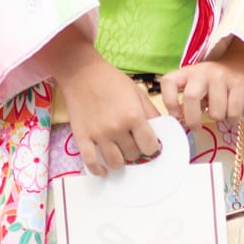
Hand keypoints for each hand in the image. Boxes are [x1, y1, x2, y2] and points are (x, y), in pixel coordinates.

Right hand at [38, 23, 162, 177]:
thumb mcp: (137, 92)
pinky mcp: (82, 137)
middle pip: (133, 155)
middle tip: (132, 143)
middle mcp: (117, 128)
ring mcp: (98, 135)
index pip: (150, 146)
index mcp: (133, 115)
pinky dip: (98, 170)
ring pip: (115, 162)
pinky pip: (91, 163)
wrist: (82, 73)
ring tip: (120, 152)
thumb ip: (150, 113)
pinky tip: (104, 170)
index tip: (149, 144)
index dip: (152, 146)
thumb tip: (161, 133)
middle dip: (135, 151)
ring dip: (121, 161)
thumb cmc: (111, 81)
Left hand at [158, 37, 243, 131]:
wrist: (242, 65)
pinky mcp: (240, 84)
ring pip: (216, 111)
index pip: (169, 82)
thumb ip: (186, 100)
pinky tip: (231, 113)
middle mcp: (203, 72)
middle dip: (192, 119)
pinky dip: (232, 119)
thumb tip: (180, 121)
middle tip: (196, 127)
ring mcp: (222, 77)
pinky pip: (233, 112)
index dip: (169, 101)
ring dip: (218, 118)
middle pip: (191, 96)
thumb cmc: (213, 83)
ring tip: (220, 112)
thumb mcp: (196, 86)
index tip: (176, 116)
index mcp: (187, 72)